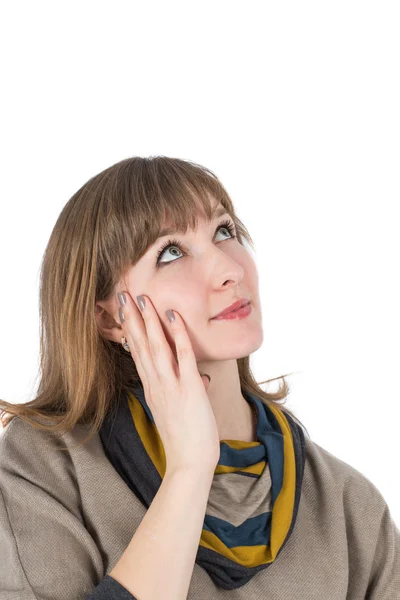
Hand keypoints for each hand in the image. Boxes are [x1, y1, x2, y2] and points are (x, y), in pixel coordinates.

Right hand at [115, 292, 219, 474]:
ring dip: (149, 321)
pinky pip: (182, 356)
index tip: (125, 311)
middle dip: (132, 319)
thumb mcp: (182, 411)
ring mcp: (171, 386)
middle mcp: (156, 384)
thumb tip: (199, 378)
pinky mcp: (188, 389)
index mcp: (153, 389)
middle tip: (123, 295)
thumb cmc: (187, 440)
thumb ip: (187, 390)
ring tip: (142, 299)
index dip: (131, 331)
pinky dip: (177, 334)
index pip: (138, 354)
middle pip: (140, 346)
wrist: (189, 464)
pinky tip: (172, 316)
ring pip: (156, 347)